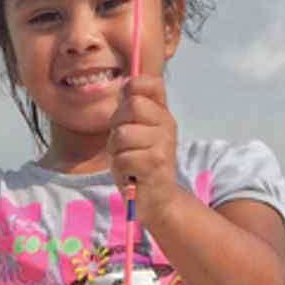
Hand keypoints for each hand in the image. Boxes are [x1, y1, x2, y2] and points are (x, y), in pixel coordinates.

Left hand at [109, 75, 180, 224]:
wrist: (156, 200)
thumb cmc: (139, 164)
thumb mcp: (134, 132)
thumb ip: (130, 110)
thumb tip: (124, 84)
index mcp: (162, 113)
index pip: (152, 84)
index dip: (134, 87)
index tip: (125, 103)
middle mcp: (168, 125)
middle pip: (133, 106)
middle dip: (117, 124)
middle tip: (122, 143)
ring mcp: (164, 144)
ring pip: (123, 134)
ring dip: (116, 151)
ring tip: (126, 160)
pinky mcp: (156, 164)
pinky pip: (123, 158)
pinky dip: (120, 168)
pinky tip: (130, 174)